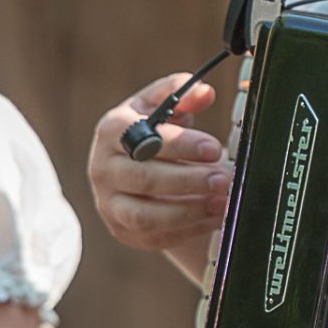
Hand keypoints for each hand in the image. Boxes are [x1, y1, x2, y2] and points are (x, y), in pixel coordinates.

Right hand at [87, 73, 230, 252]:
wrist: (134, 168)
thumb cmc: (153, 131)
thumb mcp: (163, 107)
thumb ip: (182, 95)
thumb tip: (205, 92)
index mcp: (112, 130)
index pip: (146, 139)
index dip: (182, 145)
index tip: (214, 148)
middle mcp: (103, 168)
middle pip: (145, 178)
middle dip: (189, 180)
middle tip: (225, 179)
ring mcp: (109, 203)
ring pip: (147, 215)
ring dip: (190, 210)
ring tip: (224, 202)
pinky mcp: (122, 230)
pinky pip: (156, 236)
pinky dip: (189, 229)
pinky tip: (215, 217)